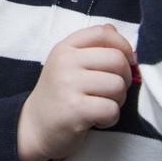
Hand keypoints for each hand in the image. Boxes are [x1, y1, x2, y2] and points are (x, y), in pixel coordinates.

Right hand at [17, 24, 134, 160]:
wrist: (34, 128)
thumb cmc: (59, 95)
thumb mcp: (67, 64)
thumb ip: (91, 47)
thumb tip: (119, 36)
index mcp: (65, 48)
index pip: (103, 33)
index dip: (124, 46)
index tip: (127, 62)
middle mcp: (65, 62)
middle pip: (117, 60)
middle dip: (124, 78)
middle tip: (111, 91)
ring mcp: (68, 85)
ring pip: (118, 86)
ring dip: (117, 101)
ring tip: (101, 105)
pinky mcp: (75, 109)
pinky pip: (111, 109)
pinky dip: (110, 119)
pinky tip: (97, 120)